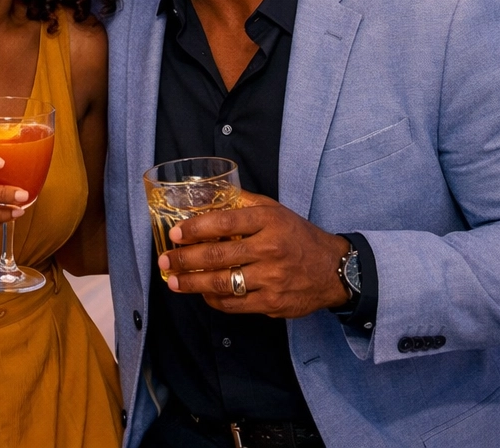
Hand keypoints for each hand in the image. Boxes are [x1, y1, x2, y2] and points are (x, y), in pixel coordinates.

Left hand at [157, 192, 350, 318]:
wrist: (333, 270)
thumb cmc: (298, 236)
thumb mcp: (276, 211)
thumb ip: (244, 203)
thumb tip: (209, 195)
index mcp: (268, 221)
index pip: (224, 223)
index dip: (195, 229)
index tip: (176, 233)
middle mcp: (269, 249)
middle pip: (217, 256)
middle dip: (184, 260)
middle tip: (165, 261)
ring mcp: (271, 279)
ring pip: (222, 283)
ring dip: (192, 284)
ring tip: (173, 281)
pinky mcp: (272, 303)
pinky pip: (234, 304)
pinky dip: (213, 299)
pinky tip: (202, 294)